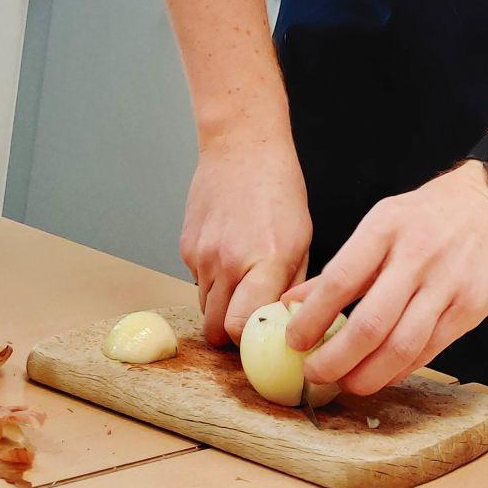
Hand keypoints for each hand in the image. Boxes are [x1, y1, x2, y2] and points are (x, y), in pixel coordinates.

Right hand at [181, 126, 311, 347]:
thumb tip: (288, 322)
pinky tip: (227, 254)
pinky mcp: (185, 247)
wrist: (241, 147)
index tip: (261, 337)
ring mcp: (202, 255)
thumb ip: (293, 284)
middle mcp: (228, 262)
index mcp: (265, 262)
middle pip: (215, 328)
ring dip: (220, 305)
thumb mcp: (302, 238)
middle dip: (230, 332)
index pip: (241, 327)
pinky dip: (210, 279)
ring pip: (203, 307)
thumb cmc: (278, 188)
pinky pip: (197, 280)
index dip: (249, 340)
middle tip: (249, 321)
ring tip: (241, 281)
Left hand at [283, 162, 487, 396]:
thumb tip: (294, 303)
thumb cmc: (430, 215)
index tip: (294, 341)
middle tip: (315, 373)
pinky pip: (429, 350)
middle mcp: (416, 256)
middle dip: (335, 359)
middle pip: (369, 324)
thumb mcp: (383, 222)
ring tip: (347, 383)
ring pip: (401, 346)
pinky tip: (383, 374)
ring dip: (368, 375)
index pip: (340, 281)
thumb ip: (343, 266)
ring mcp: (446, 284)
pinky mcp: (470, 308)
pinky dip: (401, 369)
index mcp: (385, 227)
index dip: (312, 319)